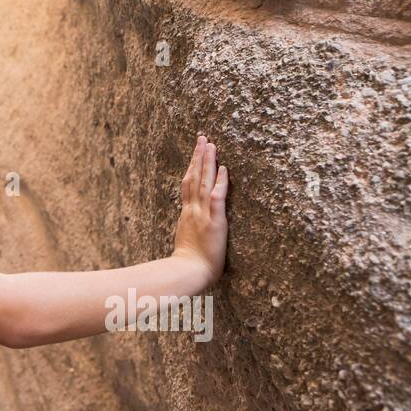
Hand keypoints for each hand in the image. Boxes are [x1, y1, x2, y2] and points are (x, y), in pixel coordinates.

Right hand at [172, 134, 228, 283]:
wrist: (187, 272)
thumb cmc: (187, 265)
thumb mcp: (186, 243)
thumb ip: (188, 233)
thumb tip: (190, 231)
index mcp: (186, 214)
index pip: (188, 185)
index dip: (192, 167)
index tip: (195, 153)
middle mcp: (193, 210)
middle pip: (194, 177)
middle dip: (198, 157)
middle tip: (202, 138)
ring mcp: (203, 214)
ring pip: (204, 182)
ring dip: (208, 162)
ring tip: (211, 144)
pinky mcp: (215, 221)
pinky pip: (217, 197)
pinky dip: (220, 182)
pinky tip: (224, 169)